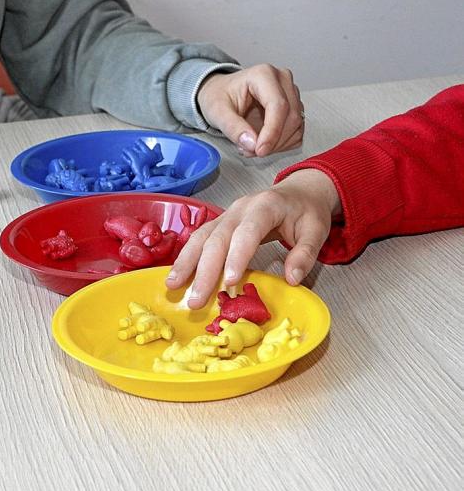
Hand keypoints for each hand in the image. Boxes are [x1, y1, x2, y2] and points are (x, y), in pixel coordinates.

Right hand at [165, 169, 340, 308]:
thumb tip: (291, 279)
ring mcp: (226, 214)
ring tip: (173, 285)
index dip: (237, 256)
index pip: (247, 232)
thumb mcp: (316, 230)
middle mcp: (240, 208)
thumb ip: (305, 254)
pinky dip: (187, 256)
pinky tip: (177, 274)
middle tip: (196, 299)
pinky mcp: (219, 222)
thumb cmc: (306, 212)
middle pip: (217, 238)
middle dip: (205, 270)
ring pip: (201, 236)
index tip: (230, 281)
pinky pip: (199, 237)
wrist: (297, 192)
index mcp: (266, 206)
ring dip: (186, 262)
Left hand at [197, 64, 303, 156]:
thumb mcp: (217, 112)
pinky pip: (297, 132)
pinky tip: (263, 143)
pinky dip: (281, 144)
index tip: (260, 150)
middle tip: (250, 151)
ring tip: (252, 147)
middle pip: (291, 117)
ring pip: (296, 126)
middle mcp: (282, 80)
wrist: (221, 94)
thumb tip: (252, 144)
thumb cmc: (219, 96)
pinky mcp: (294, 108)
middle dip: (272, 141)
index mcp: (263, 75)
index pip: (278, 105)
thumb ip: (233, 128)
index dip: (272, 132)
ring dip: (276, 145)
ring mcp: (291, 93)